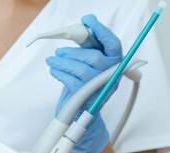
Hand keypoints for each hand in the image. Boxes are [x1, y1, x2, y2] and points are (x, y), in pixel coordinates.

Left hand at [47, 15, 122, 152]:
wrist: (82, 114)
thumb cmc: (85, 85)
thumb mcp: (90, 64)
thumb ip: (90, 47)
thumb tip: (85, 27)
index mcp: (116, 66)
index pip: (114, 45)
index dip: (102, 32)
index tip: (88, 20)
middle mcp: (112, 77)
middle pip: (94, 57)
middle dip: (73, 52)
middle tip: (59, 52)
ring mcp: (101, 89)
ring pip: (81, 69)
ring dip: (62, 62)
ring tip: (52, 61)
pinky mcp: (88, 98)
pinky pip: (71, 81)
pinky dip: (59, 73)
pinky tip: (54, 70)